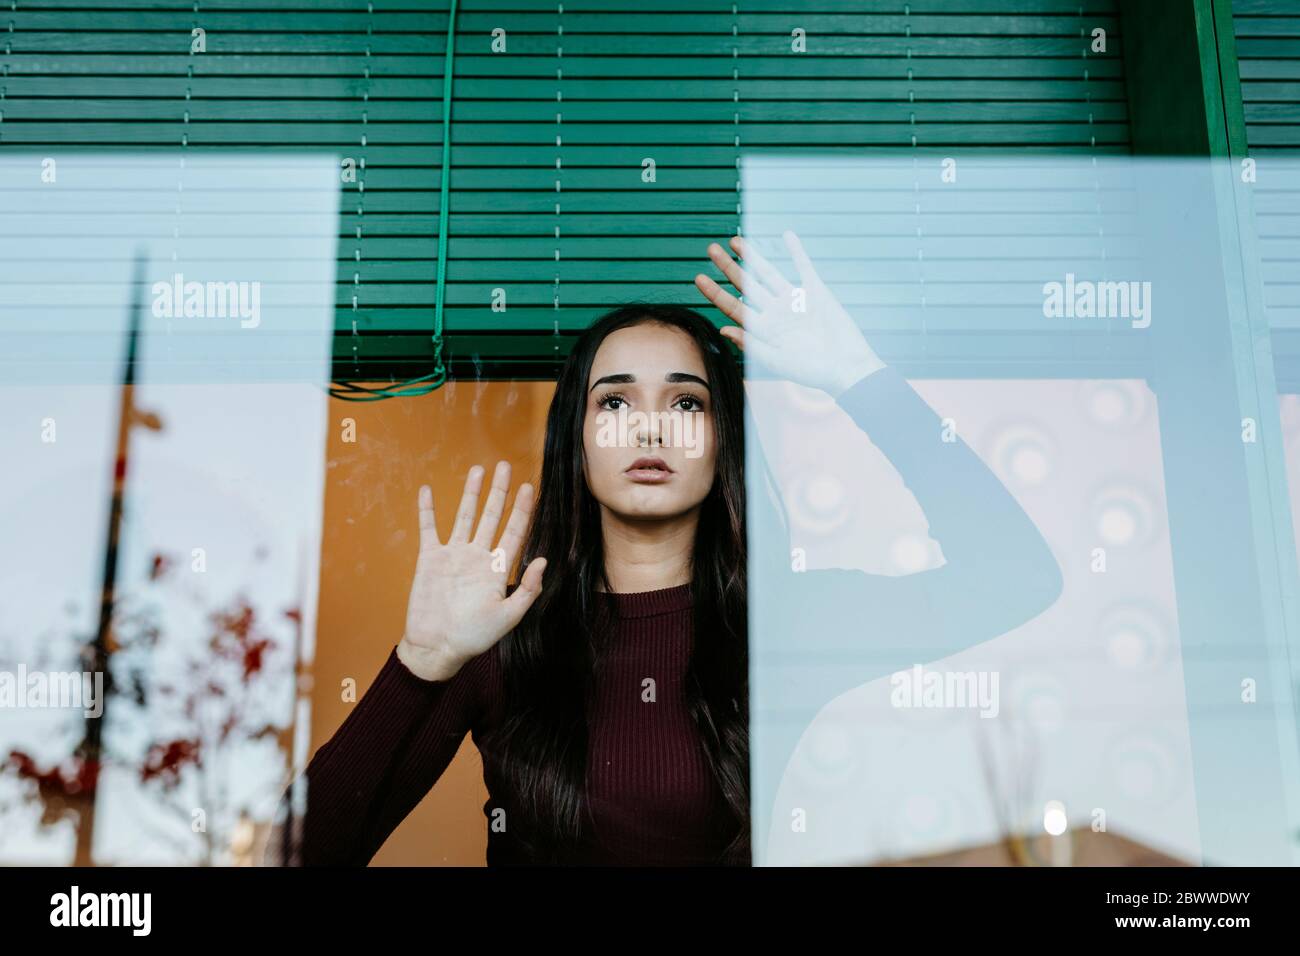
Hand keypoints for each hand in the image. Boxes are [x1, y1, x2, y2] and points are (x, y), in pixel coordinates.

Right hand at [396, 462, 546, 680]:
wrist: (436, 648)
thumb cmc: (473, 638)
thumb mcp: (507, 617)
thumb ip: (527, 590)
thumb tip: (544, 560)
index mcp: (497, 568)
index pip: (514, 532)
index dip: (522, 510)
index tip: (530, 487)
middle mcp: (477, 556)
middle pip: (491, 516)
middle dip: (500, 492)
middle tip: (506, 466)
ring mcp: (453, 555)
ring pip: (463, 515)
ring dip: (470, 493)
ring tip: (478, 469)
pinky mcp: (430, 559)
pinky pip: (428, 528)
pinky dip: (427, 509)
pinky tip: (427, 489)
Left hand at [694, 231, 884, 396]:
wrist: (846, 367)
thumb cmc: (812, 371)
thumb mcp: (777, 362)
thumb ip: (752, 344)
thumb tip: (724, 329)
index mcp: (764, 329)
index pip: (734, 307)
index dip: (715, 293)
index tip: (699, 278)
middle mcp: (776, 312)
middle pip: (746, 285)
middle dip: (728, 267)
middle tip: (711, 250)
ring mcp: (795, 300)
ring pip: (768, 272)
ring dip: (753, 256)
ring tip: (736, 240)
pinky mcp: (817, 292)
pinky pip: (804, 267)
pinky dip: (796, 252)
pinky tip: (787, 236)